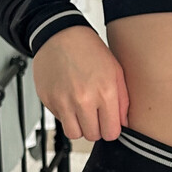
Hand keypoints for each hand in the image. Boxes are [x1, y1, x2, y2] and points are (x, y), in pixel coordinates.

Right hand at [31, 25, 128, 142]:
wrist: (60, 35)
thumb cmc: (89, 50)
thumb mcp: (116, 71)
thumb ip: (122, 101)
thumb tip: (123, 124)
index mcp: (105, 92)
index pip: (111, 132)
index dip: (111, 129)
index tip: (109, 123)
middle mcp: (83, 99)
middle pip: (92, 136)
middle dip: (96, 128)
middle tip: (95, 115)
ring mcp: (63, 101)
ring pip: (74, 134)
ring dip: (79, 126)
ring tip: (81, 111)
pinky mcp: (48, 100)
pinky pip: (59, 120)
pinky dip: (65, 115)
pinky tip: (69, 99)